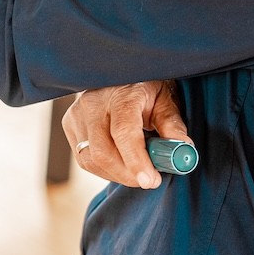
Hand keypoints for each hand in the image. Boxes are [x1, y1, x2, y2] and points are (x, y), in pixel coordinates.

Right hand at [62, 80, 188, 189]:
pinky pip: (84, 159)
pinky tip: (120, 160)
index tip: (150, 181)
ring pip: (91, 160)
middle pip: (102, 152)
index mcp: (121, 93)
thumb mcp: (166, 99)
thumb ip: (172, 125)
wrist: (119, 74)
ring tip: (137, 166)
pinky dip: (105, 168)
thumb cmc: (147, 87)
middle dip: (128, 174)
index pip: (123, 131)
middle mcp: (93, 102)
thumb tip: (183, 151)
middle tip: (150, 180)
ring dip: (117, 174)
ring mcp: (77, 114)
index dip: (136, 160)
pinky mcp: (70, 125)